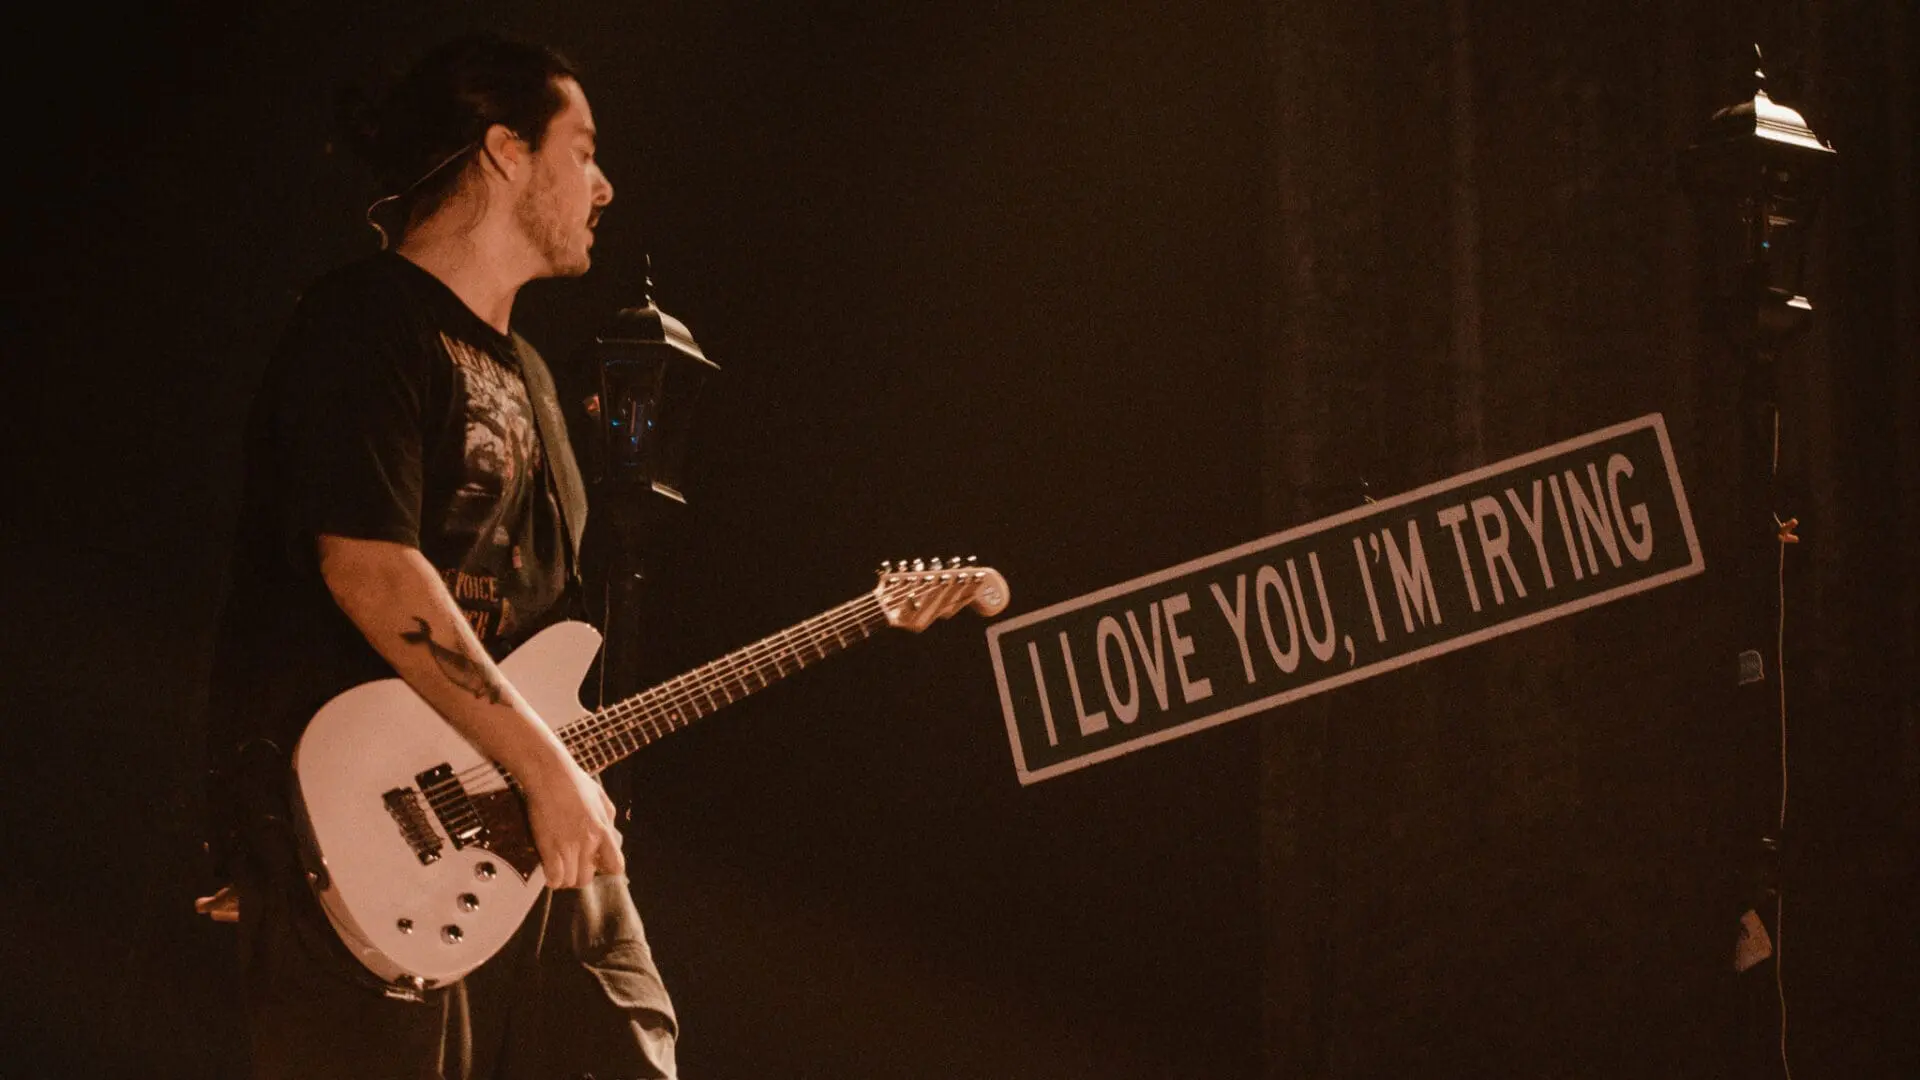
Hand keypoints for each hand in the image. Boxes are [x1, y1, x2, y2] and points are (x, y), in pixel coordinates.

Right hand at [520, 758, 624, 889]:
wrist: (550, 773)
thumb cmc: (575, 782)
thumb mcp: (601, 799)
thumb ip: (607, 820)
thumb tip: (611, 836)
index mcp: (603, 830)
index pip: (615, 866)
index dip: (605, 870)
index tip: (595, 864)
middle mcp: (589, 842)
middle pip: (587, 879)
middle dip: (578, 875)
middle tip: (570, 865)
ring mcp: (568, 846)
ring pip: (569, 881)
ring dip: (563, 878)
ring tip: (558, 867)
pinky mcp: (549, 847)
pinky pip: (554, 878)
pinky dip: (551, 879)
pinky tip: (548, 870)